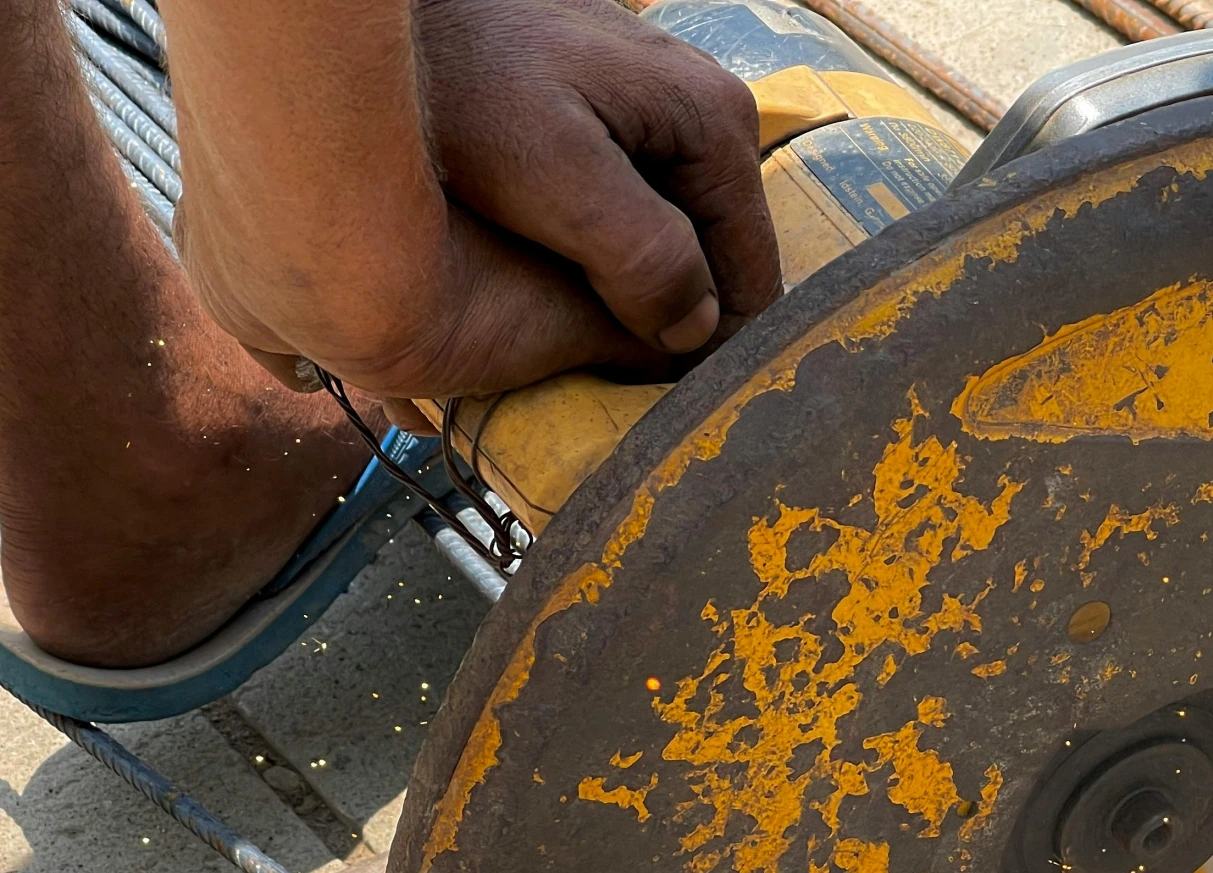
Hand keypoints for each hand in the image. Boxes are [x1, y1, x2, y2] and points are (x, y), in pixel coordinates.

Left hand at [166, 0, 779, 400]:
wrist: (370, 24)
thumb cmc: (453, 83)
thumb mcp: (552, 174)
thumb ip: (641, 254)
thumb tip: (700, 334)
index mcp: (714, 123)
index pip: (754, 278)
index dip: (715, 352)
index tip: (662, 407)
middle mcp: (702, 114)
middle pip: (715, 263)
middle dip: (670, 322)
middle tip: (608, 383)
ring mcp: (656, 115)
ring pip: (670, 244)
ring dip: (630, 295)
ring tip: (573, 340)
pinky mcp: (607, 120)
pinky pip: (630, 215)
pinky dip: (600, 257)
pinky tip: (551, 281)